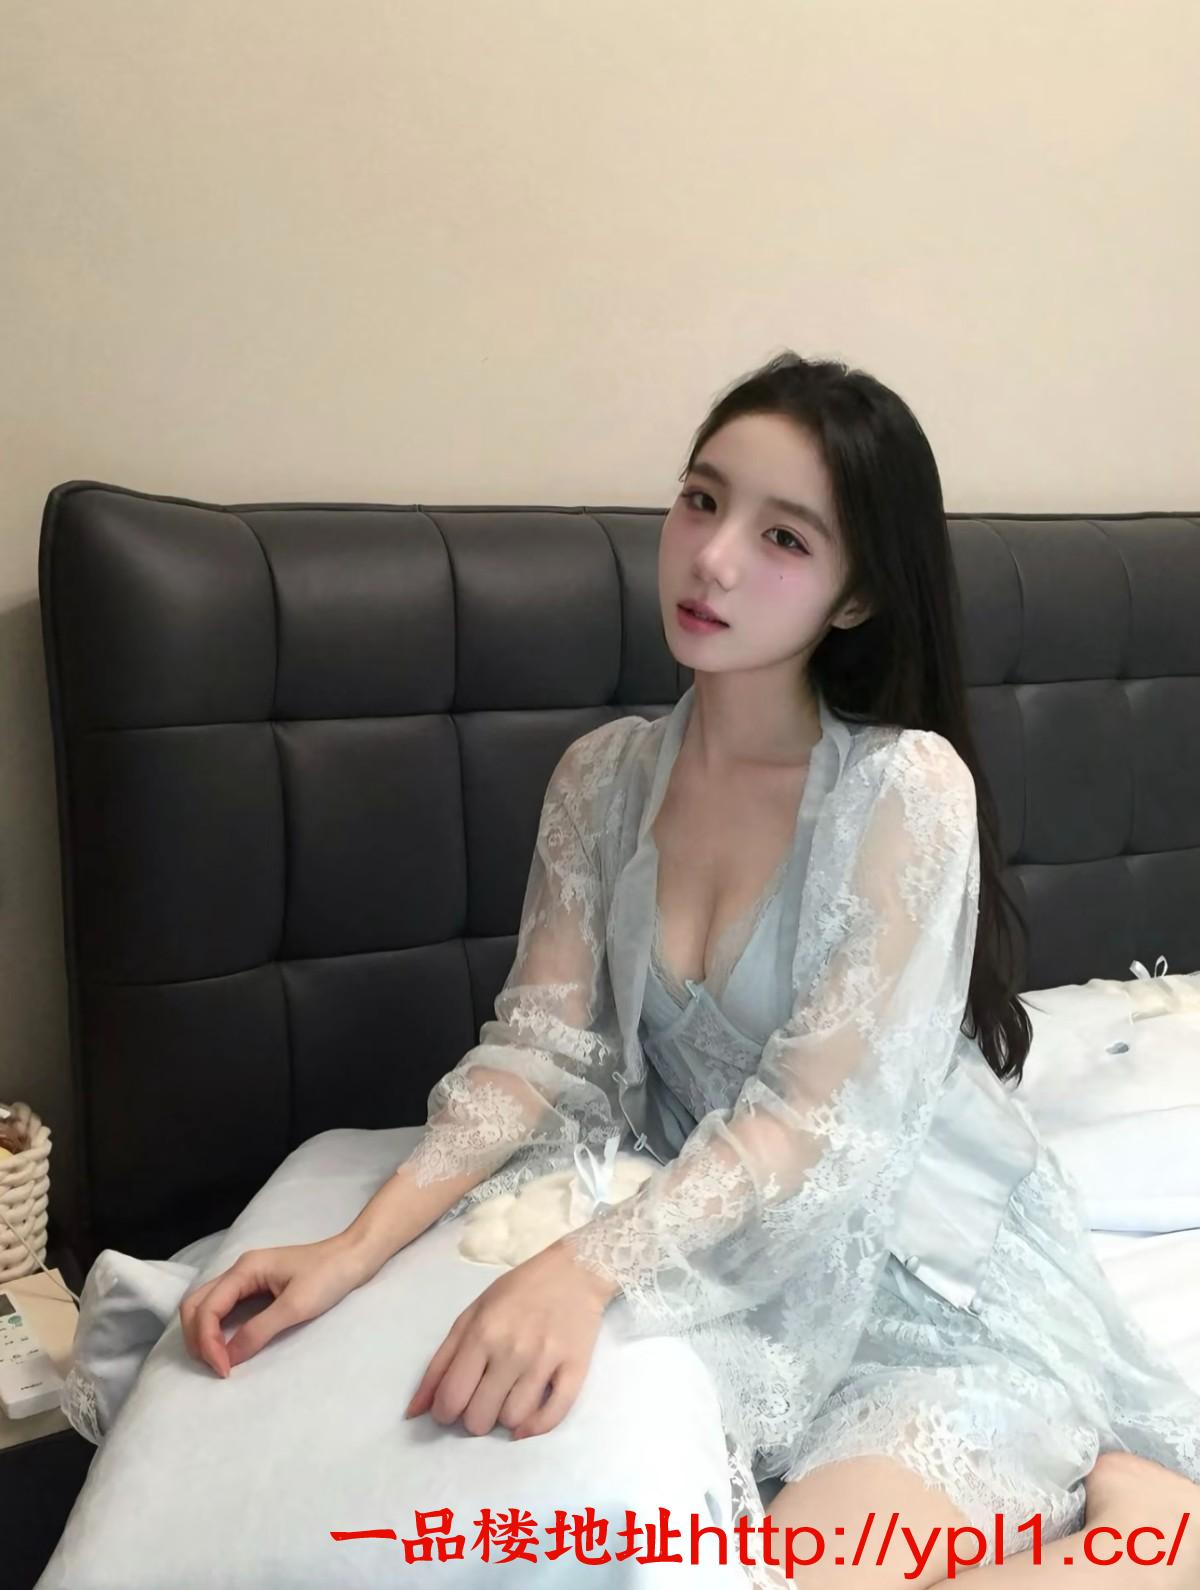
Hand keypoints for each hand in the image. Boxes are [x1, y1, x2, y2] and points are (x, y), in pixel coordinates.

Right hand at [179, 1235, 369, 1375]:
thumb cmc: (329, 1276)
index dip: (207, 1342)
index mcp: (245, 1269)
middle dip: (197, 1338)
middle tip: (214, 1367)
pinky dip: (216, 1328)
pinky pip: (223, 1307)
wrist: (354, 1256)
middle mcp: (239, 1270)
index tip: (224, 1370)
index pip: (207, 1308)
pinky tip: (226, 1346)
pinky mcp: (256, 1286)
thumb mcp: (296, 1306)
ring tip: (217, 1361)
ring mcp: (246, 1277)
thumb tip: (228, 1358)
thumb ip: (259, 1330)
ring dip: (203, 1334)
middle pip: (196, 1304)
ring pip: (206, 1305)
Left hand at [404, 1236, 616, 1439]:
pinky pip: (552, 1417)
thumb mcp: (471, 1315)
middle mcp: (512, 1350)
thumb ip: (441, 1362)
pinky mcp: (575, 1370)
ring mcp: (545, 1361)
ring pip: (512, 1421)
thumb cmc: (517, 1292)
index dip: (444, 1413)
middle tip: (481, 1399)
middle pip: (479, 1418)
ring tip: (507, 1397)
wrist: (575, 1272)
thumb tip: (413, 1412)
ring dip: (504, 1417)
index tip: (452, 1406)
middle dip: (473, 1417)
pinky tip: (526, 1420)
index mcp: (482, 1333)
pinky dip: (534, 1427)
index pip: (451, 1398)